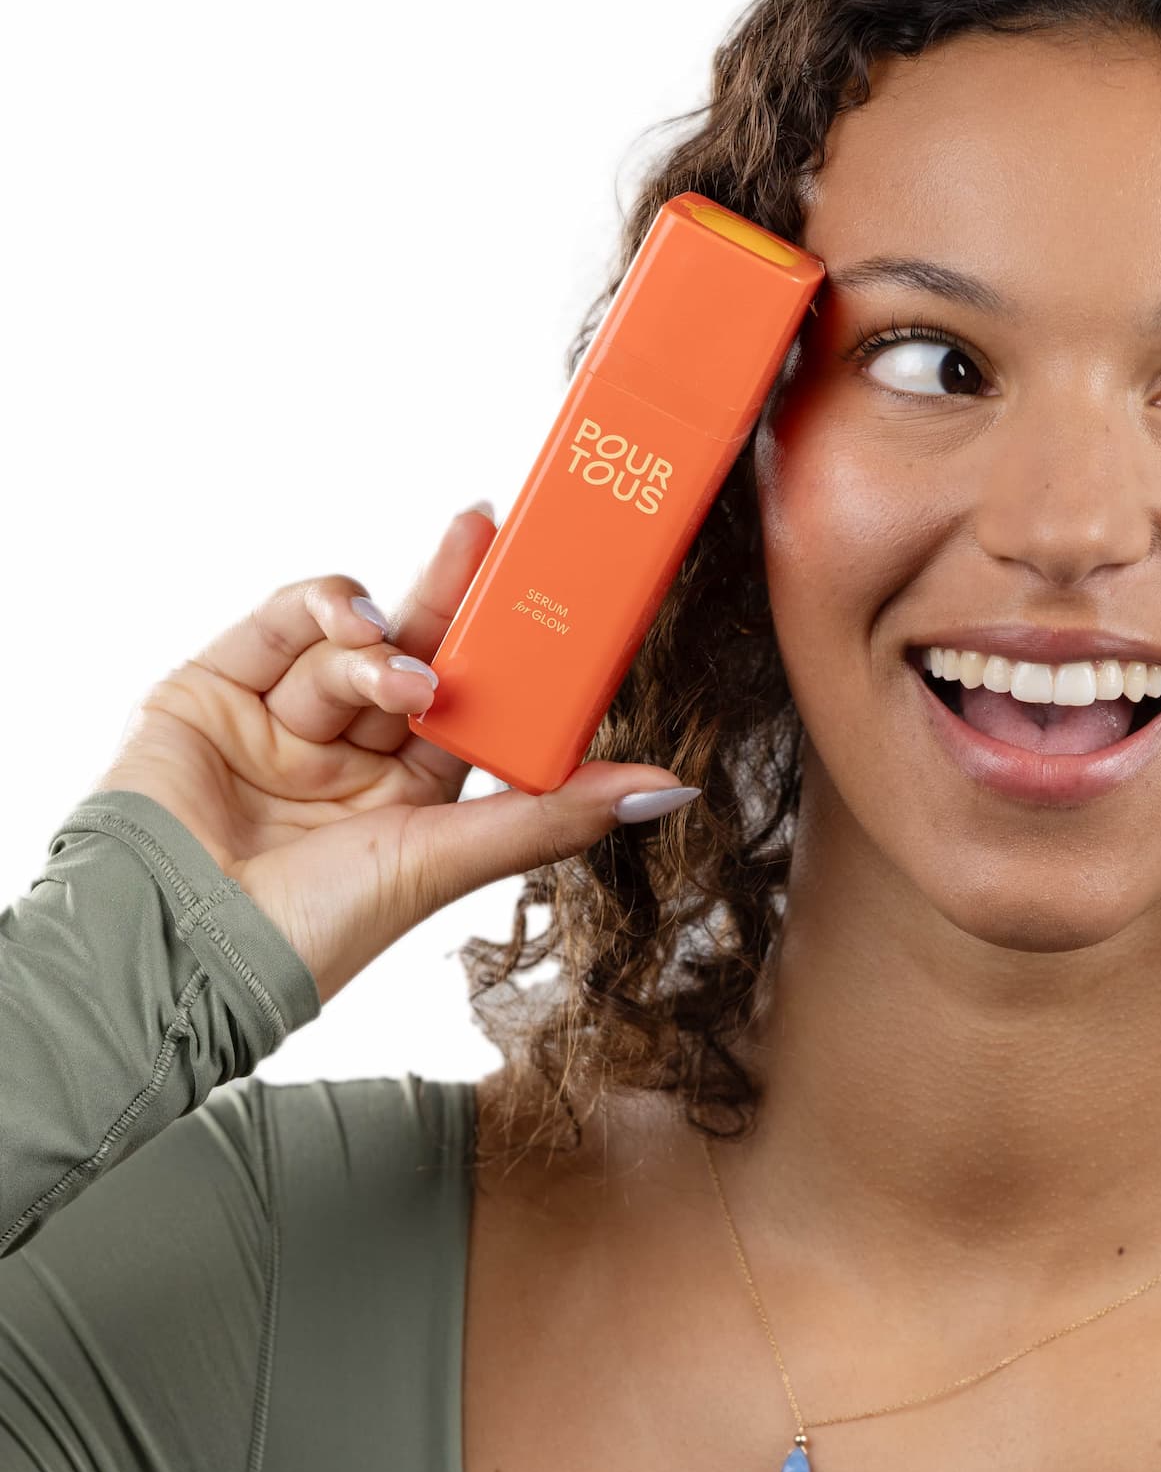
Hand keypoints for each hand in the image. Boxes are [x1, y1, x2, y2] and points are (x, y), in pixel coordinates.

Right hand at [84, 502, 696, 1003]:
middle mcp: (347, 758)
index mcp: (409, 801)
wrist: (179, 941)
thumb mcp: (448, 861)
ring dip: (384, 644)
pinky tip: (358, 625)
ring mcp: (278, 721)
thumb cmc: (315, 928)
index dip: (510, 652)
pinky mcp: (214, 690)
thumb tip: (670, 790)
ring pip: (349, 644)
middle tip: (493, 530)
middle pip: (416, 654)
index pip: (474, 706)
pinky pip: (281, 624)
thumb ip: (553, 815)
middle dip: (456, 596)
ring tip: (405, 674)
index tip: (552, 590)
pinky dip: (325, 611)